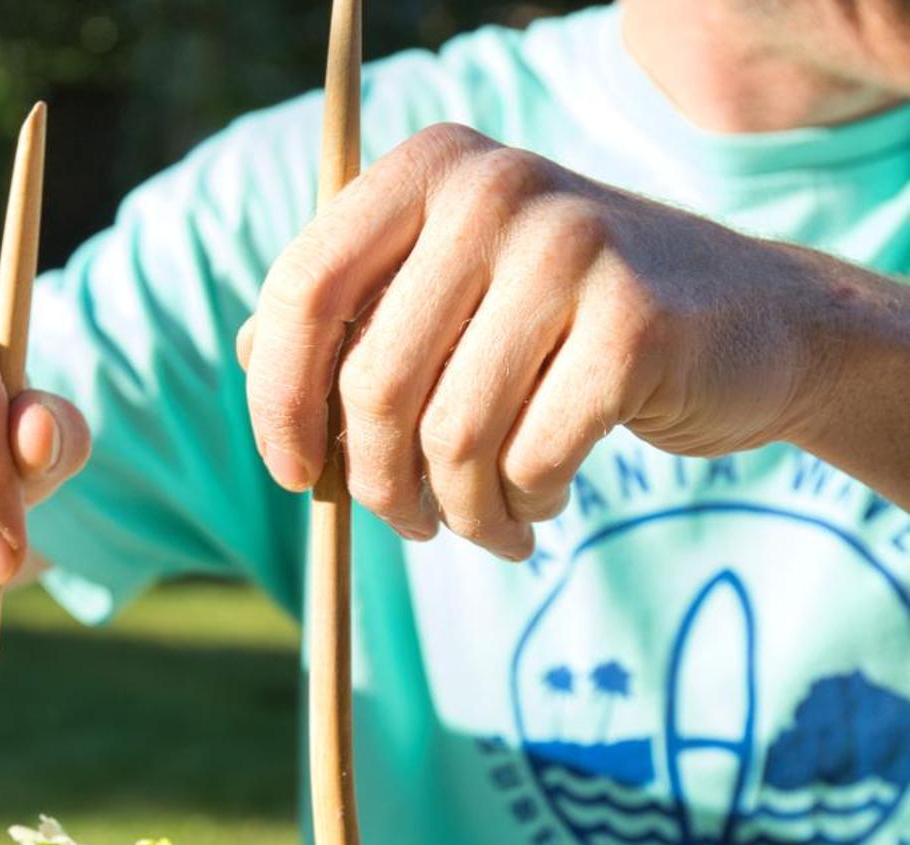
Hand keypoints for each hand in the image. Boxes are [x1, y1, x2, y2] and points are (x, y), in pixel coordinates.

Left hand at [237, 123, 829, 558]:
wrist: (749, 322)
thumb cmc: (560, 323)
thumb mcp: (448, 291)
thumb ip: (352, 312)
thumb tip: (245, 355)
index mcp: (427, 170)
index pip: (303, 294)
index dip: (278, 403)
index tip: (294, 475)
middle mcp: (495, 190)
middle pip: (373, 385)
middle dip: (377, 485)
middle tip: (406, 525)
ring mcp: (573, 247)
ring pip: (451, 438)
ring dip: (456, 513)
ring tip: (482, 524)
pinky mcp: (637, 325)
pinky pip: (529, 461)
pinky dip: (522, 508)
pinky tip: (541, 502)